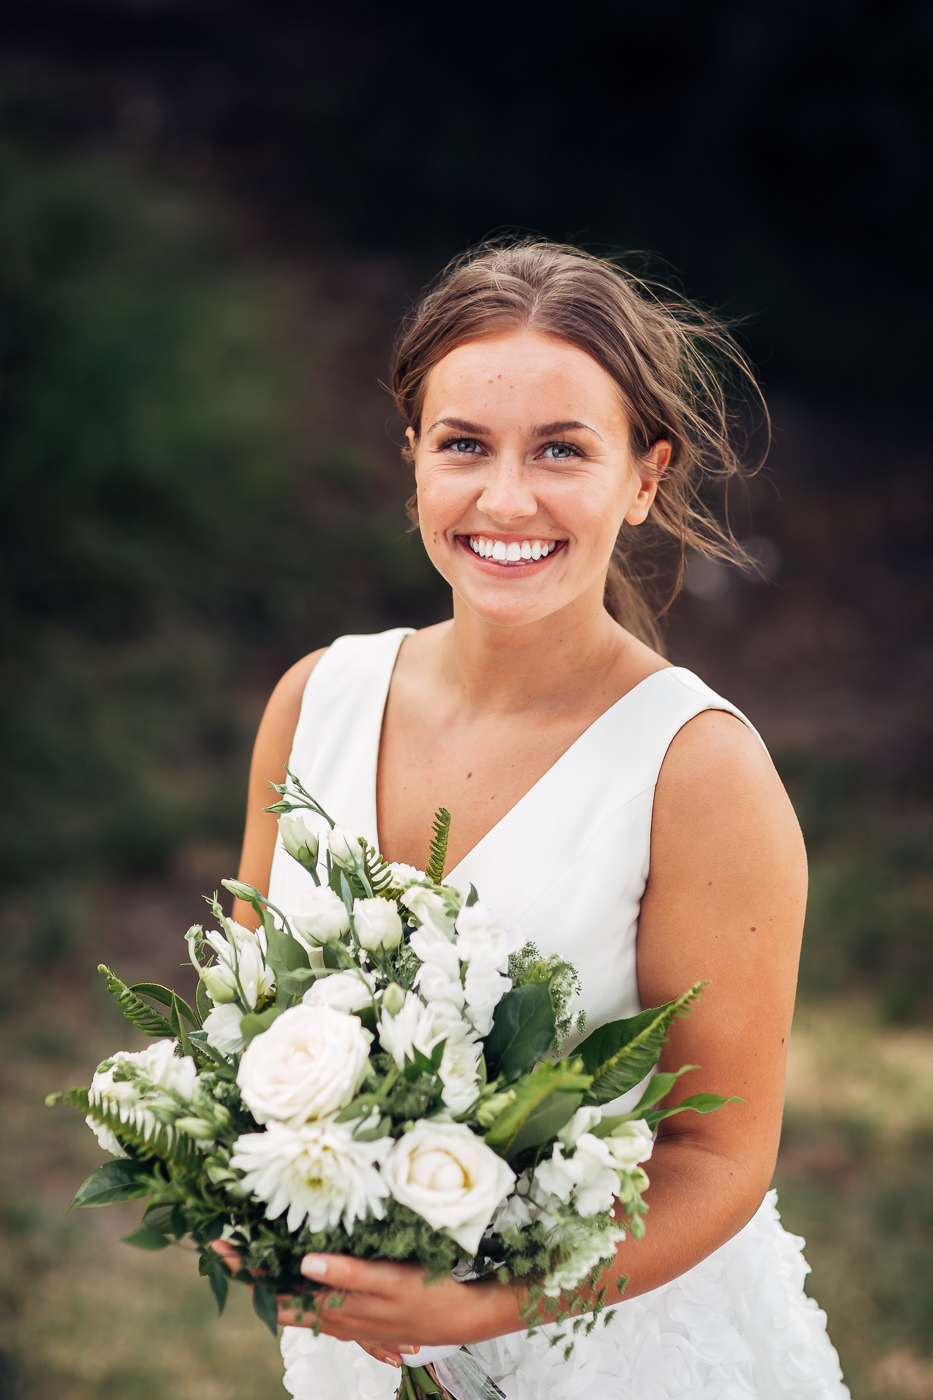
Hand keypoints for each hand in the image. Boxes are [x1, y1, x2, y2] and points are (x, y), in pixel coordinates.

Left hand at [209, 1242, 490, 1367]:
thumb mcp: (391, 1282)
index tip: (219, 1245)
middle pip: (279, 1295)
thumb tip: (304, 1264)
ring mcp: (345, 1316)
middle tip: (227, 1239)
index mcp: (333, 1308)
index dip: (246, 1270)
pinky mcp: (359, 1310)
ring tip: (256, 1245)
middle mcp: (332, 1316)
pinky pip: (320, 1298)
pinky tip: (303, 1264)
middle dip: (253, 1268)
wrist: (464, 1314)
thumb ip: (348, 1273)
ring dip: (275, 1274)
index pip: (275, 1291)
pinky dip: (303, 1282)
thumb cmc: (428, 1294)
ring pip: (298, 1298)